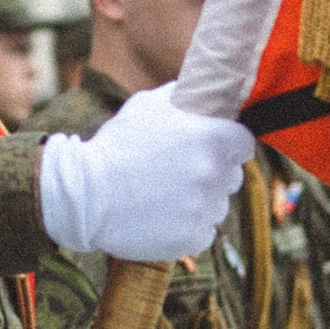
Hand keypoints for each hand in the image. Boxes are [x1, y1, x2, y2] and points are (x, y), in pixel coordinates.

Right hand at [38, 88, 253, 264]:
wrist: (85, 195)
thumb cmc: (116, 146)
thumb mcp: (146, 106)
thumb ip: (182, 97)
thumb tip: (204, 90)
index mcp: (213, 138)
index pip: (244, 142)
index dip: (228, 144)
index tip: (212, 148)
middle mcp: (215, 174)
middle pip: (232, 176)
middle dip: (213, 174)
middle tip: (179, 173)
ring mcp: (206, 209)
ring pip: (218, 206)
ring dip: (199, 202)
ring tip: (163, 196)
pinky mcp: (193, 238)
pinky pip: (203, 231)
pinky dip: (187, 227)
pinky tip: (161, 217)